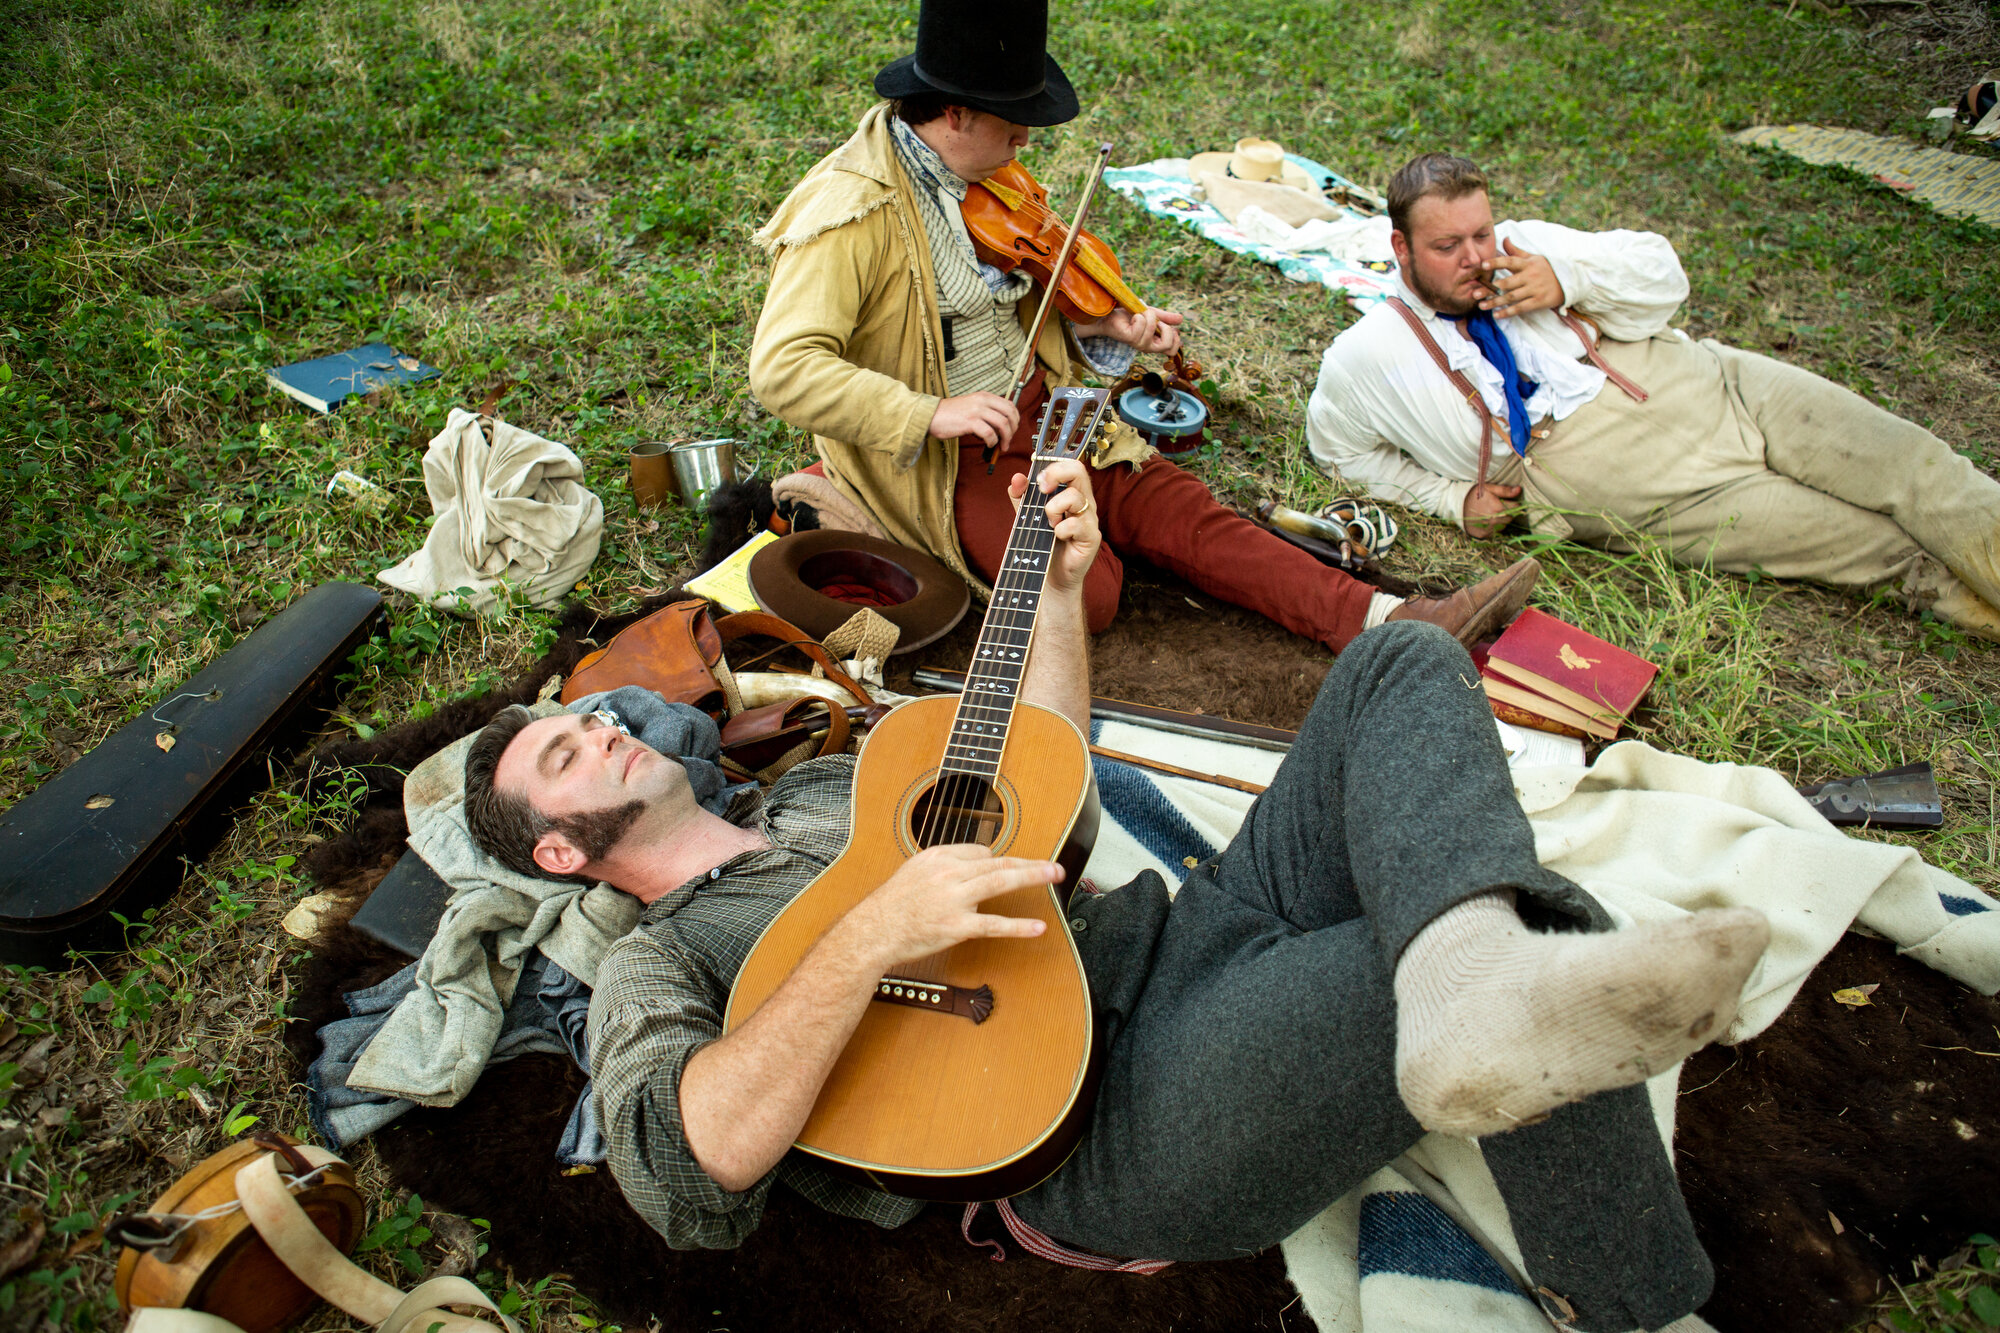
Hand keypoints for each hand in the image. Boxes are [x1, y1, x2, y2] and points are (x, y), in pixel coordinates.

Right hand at [839, 845, 1056, 971]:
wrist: (873, 932)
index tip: (1009, 871)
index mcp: (938, 856)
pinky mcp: (956, 926)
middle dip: (1030, 863)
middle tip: (1056, 866)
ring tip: (1054, 876)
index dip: (997, 862)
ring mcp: (954, 899)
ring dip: (1032, 878)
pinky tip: (1038, 928)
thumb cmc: (891, 905)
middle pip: (998, 862)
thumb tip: (977, 858)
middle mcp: (948, 872)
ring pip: (1000, 882)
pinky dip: (1018, 926)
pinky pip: (993, 925)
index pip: (981, 851)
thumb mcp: (914, 870)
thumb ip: (945, 863)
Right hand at [931, 392, 1019, 446]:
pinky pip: (989, 433)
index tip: (1012, 430)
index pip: (1010, 405)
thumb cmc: (950, 414)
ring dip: (1006, 438)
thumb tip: (1002, 428)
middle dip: (1013, 430)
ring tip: (1001, 446)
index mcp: (984, 396)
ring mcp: (976, 410)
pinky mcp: (969, 422)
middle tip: (1008, 440)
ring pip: (1002, 424)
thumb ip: (986, 412)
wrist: (931, 415)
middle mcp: (982, 401)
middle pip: (1009, 414)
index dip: (1015, 419)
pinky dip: (992, 441)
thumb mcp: (972, 406)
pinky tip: (988, 444)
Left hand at [1010, 456, 1100, 595]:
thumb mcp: (1028, 517)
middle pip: (1078, 470)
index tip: (1038, 480)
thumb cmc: (1042, 545)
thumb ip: (1022, 498)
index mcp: (1071, 493)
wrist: (1049, 578)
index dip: (1053, 466)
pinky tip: (1056, 537)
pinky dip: (1061, 529)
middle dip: (1055, 474)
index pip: (1071, 466)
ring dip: (1053, 508)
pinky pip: (1076, 523)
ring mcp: (1089, 519)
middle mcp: (1083, 503)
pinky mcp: (1091, 537)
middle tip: (1042, 489)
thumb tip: (1017, 478)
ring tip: (1048, 523)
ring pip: (1074, 497)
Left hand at [1071, 304, 1183, 354]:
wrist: (1111, 313)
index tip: (1165, 325)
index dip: (1175, 337)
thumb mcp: (1152, 314)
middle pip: (1167, 346)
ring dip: (1148, 316)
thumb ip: (1166, 317)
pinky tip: (1132, 317)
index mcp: (1154, 343)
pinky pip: (1141, 324)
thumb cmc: (1130, 315)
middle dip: (1166, 328)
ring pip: (1153, 329)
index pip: (1173, 350)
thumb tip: (1181, 319)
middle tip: (1155, 321)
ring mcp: (1138, 344)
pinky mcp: (1129, 338)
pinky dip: (1139, 315)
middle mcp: (1147, 346)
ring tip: (1140, 314)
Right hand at [1463, 482, 1521, 538]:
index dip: (1513, 503)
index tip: (1507, 501)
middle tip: (1498, 507)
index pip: (1516, 507)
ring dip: (1501, 520)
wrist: (1456, 505)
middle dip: (1508, 512)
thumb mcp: (1488, 488)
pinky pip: (1495, 532)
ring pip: (1504, 525)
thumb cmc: (1474, 495)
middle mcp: (1495, 520)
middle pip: (1511, 517)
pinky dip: (1494, 527)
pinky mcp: (1484, 535)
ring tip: (1491, 513)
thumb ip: (1505, 490)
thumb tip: (1519, 490)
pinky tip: (1487, 520)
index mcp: (1498, 508)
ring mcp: (1489, 529)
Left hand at [1476, 239, 1564, 318]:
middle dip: (1491, 289)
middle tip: (1475, 293)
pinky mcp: (1538, 301)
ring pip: (1512, 297)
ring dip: (1496, 302)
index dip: (1497, 262)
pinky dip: (1508, 312)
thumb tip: (1504, 238)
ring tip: (1481, 306)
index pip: (1510, 261)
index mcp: (1527, 264)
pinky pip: (1520, 308)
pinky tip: (1496, 314)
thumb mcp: (1533, 258)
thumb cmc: (1546, 269)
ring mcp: (1535, 289)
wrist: (1568, 281)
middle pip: (1507, 283)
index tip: (1483, 264)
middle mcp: (1530, 276)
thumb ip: (1516, 251)